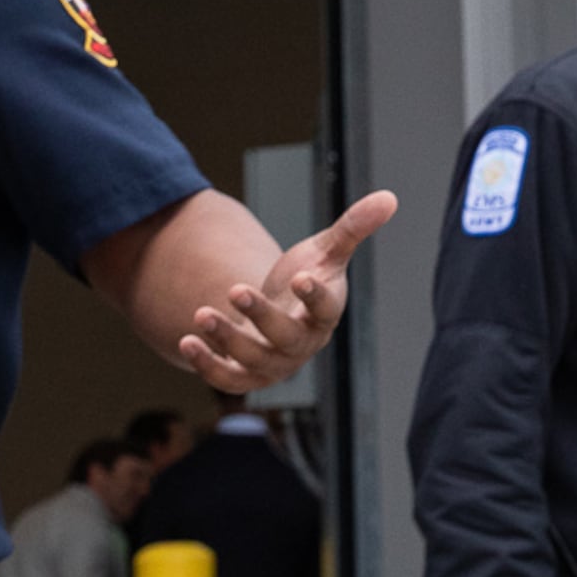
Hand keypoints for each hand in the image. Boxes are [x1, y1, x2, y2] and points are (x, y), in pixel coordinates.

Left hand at [174, 190, 398, 391]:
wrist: (280, 312)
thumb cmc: (306, 278)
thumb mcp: (327, 250)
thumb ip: (354, 227)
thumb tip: (390, 197)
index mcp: (325, 314)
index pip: (326, 310)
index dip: (314, 297)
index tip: (300, 279)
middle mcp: (301, 344)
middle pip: (284, 337)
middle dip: (259, 315)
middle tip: (235, 288)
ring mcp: (273, 363)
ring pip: (251, 359)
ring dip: (226, 338)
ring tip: (201, 312)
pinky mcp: (246, 374)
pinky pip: (227, 379)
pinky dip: (206, 364)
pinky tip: (187, 340)